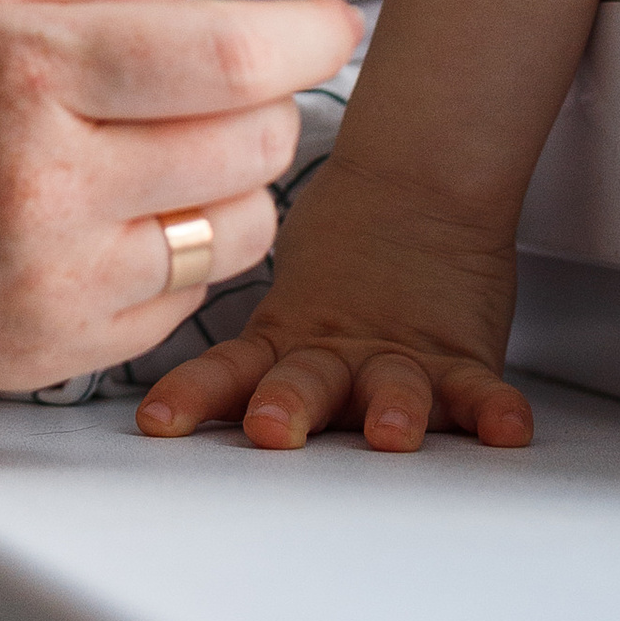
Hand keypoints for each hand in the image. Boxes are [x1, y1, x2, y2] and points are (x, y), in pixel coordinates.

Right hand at [0, 0, 360, 396]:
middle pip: (257, 145)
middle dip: (267, 102)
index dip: (308, 33)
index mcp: (19, 70)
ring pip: (239, 234)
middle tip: (220, 85)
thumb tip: (204, 4)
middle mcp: (46, 183)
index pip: (228, 57)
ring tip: (162, 156)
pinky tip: (111, 221)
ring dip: (230, 185)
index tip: (335, 20)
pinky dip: (176, 257)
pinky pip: (181, 306)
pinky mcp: (45, 357)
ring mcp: (50, 284)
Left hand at [132, 149, 530, 450]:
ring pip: (390, 385)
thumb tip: (114, 325)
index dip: (193, 396)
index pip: (228, 372)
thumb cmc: (342, 257)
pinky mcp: (457, 354)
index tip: (158, 423)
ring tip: (391, 431)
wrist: (416, 189)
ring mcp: (397, 354)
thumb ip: (239, 343)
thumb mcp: (283, 298)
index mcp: (285, 342)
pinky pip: (477, 387)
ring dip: (390, 409)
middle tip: (271, 426)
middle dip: (288, 406)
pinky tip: (505, 427)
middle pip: (305, 380)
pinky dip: (491, 409)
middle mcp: (336, 353)